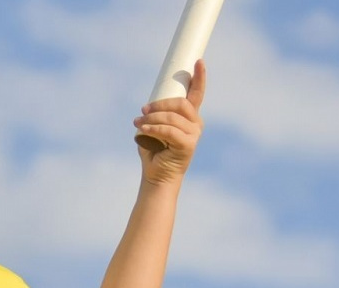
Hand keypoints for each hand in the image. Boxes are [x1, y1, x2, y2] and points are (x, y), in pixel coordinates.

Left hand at [133, 59, 206, 184]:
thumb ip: (157, 113)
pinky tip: (142, 129)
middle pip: (180, 103)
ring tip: (138, 123)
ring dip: (152, 118)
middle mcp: (195, 124)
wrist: (156, 176)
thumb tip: (149, 105)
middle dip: (159, 105)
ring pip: (172, 117)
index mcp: (189, 117)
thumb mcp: (154, 126)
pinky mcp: (188, 145)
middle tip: (143, 109)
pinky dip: (154, 128)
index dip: (199, 78)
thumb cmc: (154, 150)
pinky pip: (169, 131)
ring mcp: (194, 135)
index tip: (199, 61)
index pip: (196, 94)